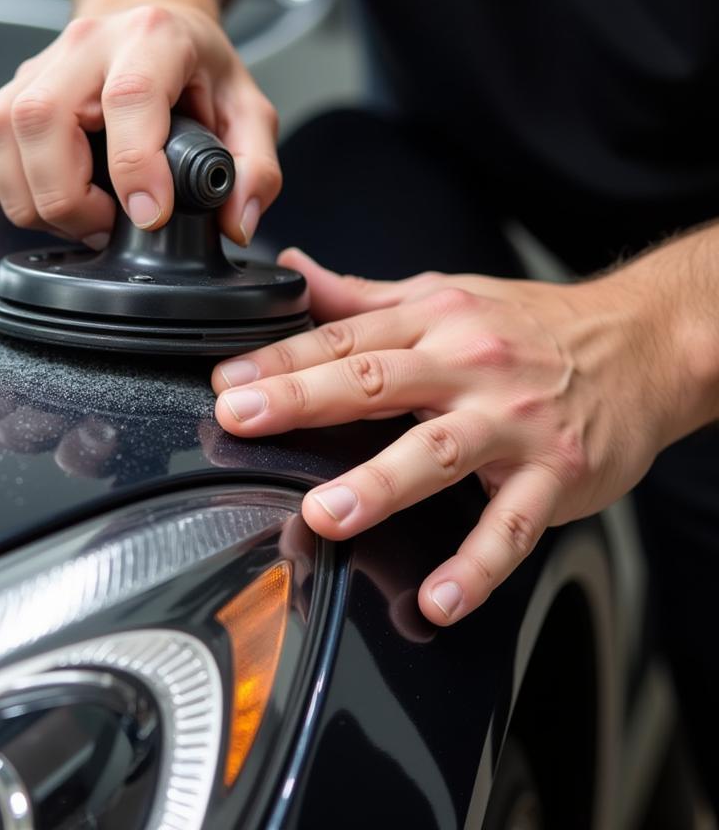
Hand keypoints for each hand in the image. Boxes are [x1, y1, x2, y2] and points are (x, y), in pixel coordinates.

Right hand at [0, 2, 280, 247]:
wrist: (147, 13)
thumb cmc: (194, 63)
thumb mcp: (247, 108)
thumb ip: (256, 168)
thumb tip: (235, 222)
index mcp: (153, 38)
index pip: (130, 98)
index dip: (135, 166)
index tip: (149, 214)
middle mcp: (87, 44)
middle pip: (44, 121)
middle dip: (70, 198)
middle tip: (110, 225)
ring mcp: (40, 66)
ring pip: (5, 138)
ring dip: (38, 200)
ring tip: (86, 217)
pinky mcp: (12, 92)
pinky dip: (17, 193)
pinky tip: (57, 200)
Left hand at [211, 248, 683, 625]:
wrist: (642, 344)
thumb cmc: (531, 324)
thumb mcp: (444, 293)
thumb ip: (362, 296)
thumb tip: (294, 272)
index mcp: (434, 321)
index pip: (344, 338)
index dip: (281, 359)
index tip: (230, 382)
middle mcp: (469, 367)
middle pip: (377, 382)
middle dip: (305, 401)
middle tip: (245, 421)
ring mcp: (512, 424)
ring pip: (438, 453)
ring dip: (380, 486)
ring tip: (326, 514)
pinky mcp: (554, 475)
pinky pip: (510, 527)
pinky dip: (475, 566)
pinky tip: (437, 599)